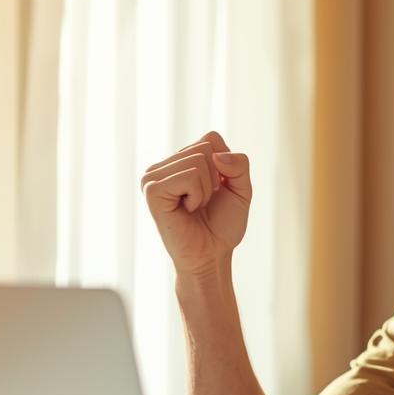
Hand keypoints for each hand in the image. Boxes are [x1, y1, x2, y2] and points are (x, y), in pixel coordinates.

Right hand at [140, 130, 251, 275]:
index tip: (215, 191)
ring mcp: (153, 177)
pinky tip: (186, 210)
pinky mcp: (152, 191)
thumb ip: (239, 164)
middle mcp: (164, 165)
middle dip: (216, 178)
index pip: (211, 138)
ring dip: (206, 190)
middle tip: (204, 203)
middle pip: (205, 148)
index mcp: (180, 161)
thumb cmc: (222, 226)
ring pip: (198, 161)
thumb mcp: (241, 189)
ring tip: (194, 208)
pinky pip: (189, 177)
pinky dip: (197, 196)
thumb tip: (216, 155)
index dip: (224, 166)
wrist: (211, 256)